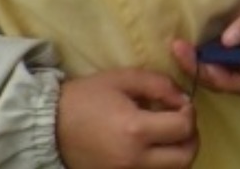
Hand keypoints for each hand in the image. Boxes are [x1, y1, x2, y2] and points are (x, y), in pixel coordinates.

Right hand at [55, 68, 198, 168]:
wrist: (49, 125)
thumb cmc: (86, 97)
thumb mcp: (124, 79)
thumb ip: (159, 85)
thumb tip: (183, 98)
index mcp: (135, 130)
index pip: (184, 128)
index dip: (189, 112)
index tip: (179, 104)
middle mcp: (134, 160)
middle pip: (185, 158)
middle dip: (190, 138)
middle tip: (180, 122)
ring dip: (177, 153)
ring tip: (166, 135)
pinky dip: (160, 164)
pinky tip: (151, 148)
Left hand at [170, 0, 239, 93]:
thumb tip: (226, 43)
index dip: (218, 79)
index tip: (197, 61)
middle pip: (228, 78)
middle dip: (202, 70)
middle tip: (178, 50)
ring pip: (223, 64)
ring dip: (201, 59)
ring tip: (179, 47)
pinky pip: (224, 47)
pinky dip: (207, 46)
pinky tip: (193, 37)